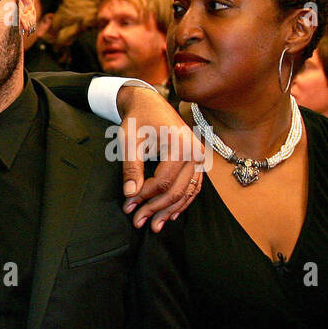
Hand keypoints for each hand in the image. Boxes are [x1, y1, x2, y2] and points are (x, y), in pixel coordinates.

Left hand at [117, 85, 207, 231]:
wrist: (149, 103)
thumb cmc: (138, 119)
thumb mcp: (129, 141)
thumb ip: (131, 168)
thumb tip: (131, 194)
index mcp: (181, 145)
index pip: (162, 182)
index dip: (144, 198)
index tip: (128, 207)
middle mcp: (196, 152)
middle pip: (177, 190)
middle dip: (156, 209)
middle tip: (138, 222)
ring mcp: (200, 157)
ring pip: (187, 192)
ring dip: (170, 211)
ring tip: (154, 226)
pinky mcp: (197, 160)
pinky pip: (193, 186)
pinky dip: (182, 202)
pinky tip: (171, 215)